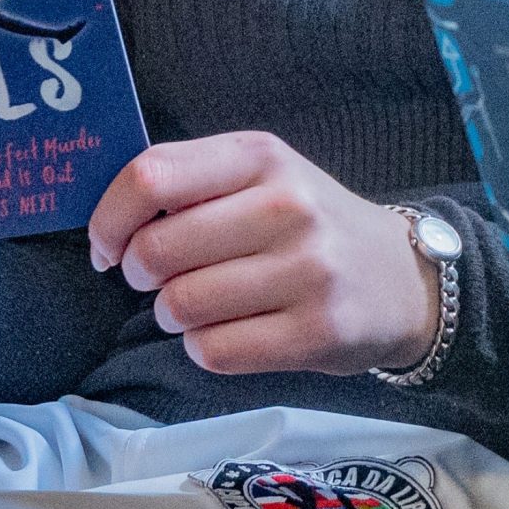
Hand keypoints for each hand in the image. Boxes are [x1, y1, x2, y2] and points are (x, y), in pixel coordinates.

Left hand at [87, 132, 440, 376]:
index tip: (107, 247)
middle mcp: (287, 206)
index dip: (108, 219)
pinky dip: (205, 348)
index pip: (150, 176)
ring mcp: (306, 270)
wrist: (401, 278)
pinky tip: (230, 333)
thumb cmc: (310, 225)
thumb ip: (193, 182)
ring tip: (200, 306)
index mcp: (262, 156)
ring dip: (172, 316)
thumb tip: (110, 222)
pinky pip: (213, 351)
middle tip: (159, 280)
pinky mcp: (316, 332)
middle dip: (138, 275)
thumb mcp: (264, 176)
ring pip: (180, 306)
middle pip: (155, 250)